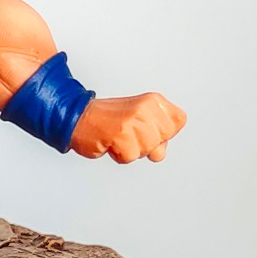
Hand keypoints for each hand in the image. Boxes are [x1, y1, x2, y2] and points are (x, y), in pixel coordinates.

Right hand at [70, 94, 186, 163]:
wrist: (77, 117)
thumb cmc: (108, 119)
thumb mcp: (140, 119)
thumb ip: (157, 133)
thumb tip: (159, 154)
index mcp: (153, 100)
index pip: (178, 121)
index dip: (164, 131)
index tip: (147, 127)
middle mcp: (145, 108)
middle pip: (164, 139)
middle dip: (148, 143)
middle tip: (130, 133)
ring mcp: (133, 121)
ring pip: (148, 151)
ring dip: (132, 150)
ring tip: (119, 137)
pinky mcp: (120, 135)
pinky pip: (130, 157)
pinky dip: (119, 155)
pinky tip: (111, 142)